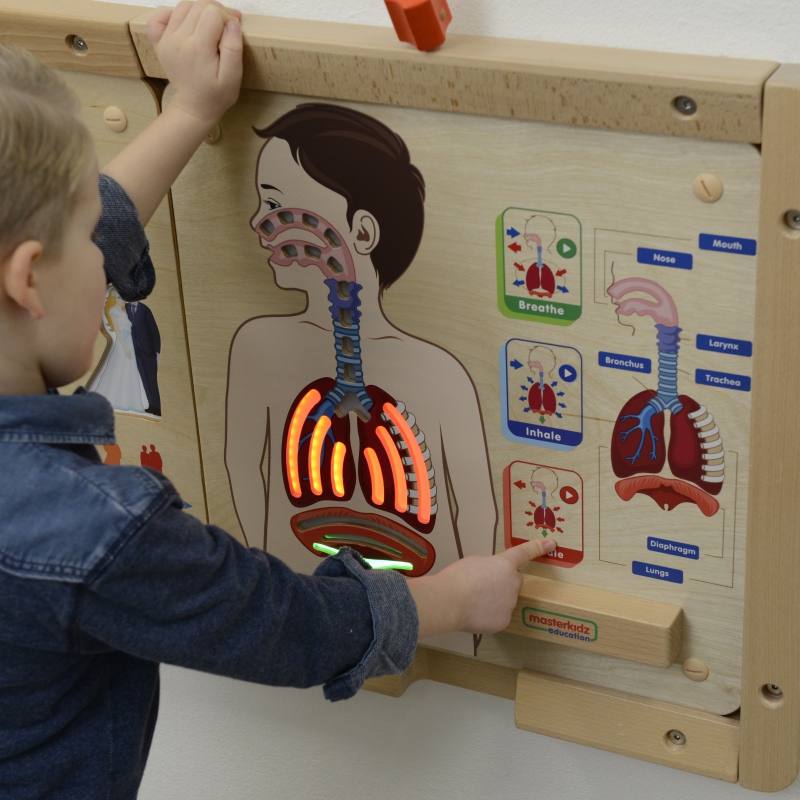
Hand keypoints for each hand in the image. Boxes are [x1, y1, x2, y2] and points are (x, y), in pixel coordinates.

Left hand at [148, 0, 243, 125]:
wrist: (194, 107)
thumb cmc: (217, 95)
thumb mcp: (233, 77)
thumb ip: (234, 48)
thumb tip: (232, 22)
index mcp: (199, 48)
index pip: (213, 12)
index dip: (227, 17)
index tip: (234, 30)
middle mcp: (179, 39)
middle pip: (199, 5)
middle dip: (216, 11)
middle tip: (226, 26)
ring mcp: (167, 39)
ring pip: (183, 6)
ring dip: (199, 10)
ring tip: (210, 24)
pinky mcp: (159, 42)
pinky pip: (159, 16)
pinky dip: (172, 13)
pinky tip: (185, 23)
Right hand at [407, 537, 556, 638]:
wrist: (449, 602)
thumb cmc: (457, 578)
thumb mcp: (475, 562)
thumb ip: (490, 566)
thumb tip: (493, 574)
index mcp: (504, 565)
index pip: (523, 553)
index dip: (537, 548)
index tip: (551, 544)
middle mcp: (513, 583)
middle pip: (514, 580)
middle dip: (504, 582)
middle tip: (482, 585)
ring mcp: (510, 603)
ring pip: (507, 599)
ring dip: (496, 598)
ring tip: (474, 599)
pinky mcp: (504, 621)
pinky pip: (500, 615)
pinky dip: (490, 614)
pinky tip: (476, 612)